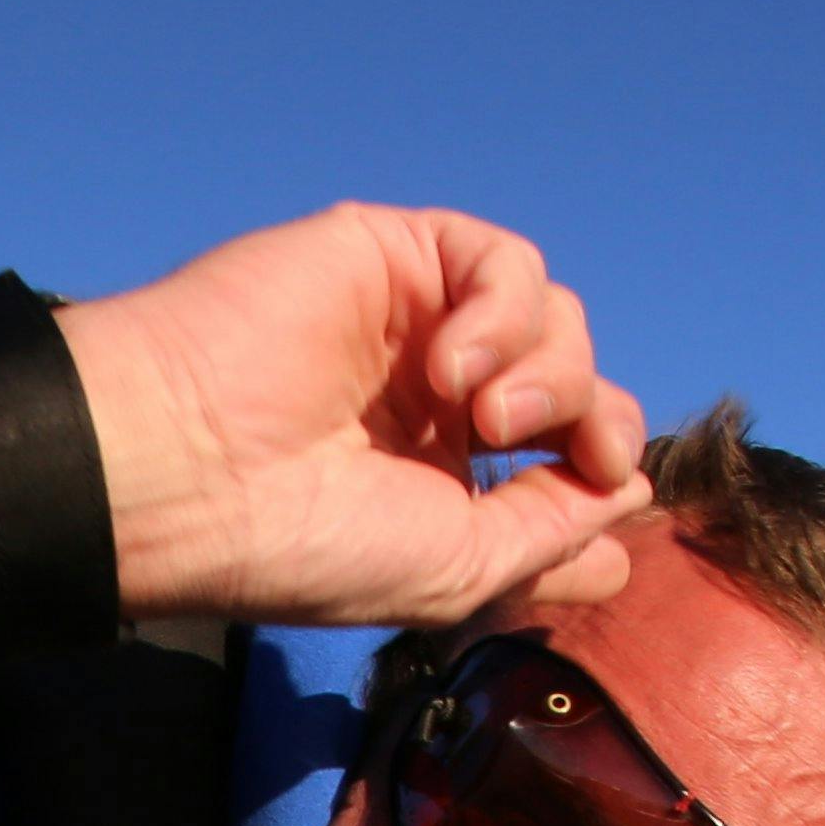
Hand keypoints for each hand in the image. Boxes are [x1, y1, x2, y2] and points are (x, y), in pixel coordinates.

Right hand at [0, 205, 656, 635]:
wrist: (194, 474)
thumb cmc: (304, 541)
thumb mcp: (459, 569)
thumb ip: (553, 528)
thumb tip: (630, 493)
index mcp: (444, 479)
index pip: (566, 458)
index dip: (604, 470)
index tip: (601, 498)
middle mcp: (436, 402)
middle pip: (576, 381)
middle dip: (595, 416)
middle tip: (569, 453)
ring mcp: (416, 324)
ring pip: (554, 318)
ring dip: (551, 371)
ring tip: (486, 418)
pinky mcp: (394, 256)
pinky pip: (504, 261)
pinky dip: (506, 312)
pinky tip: (453, 367)